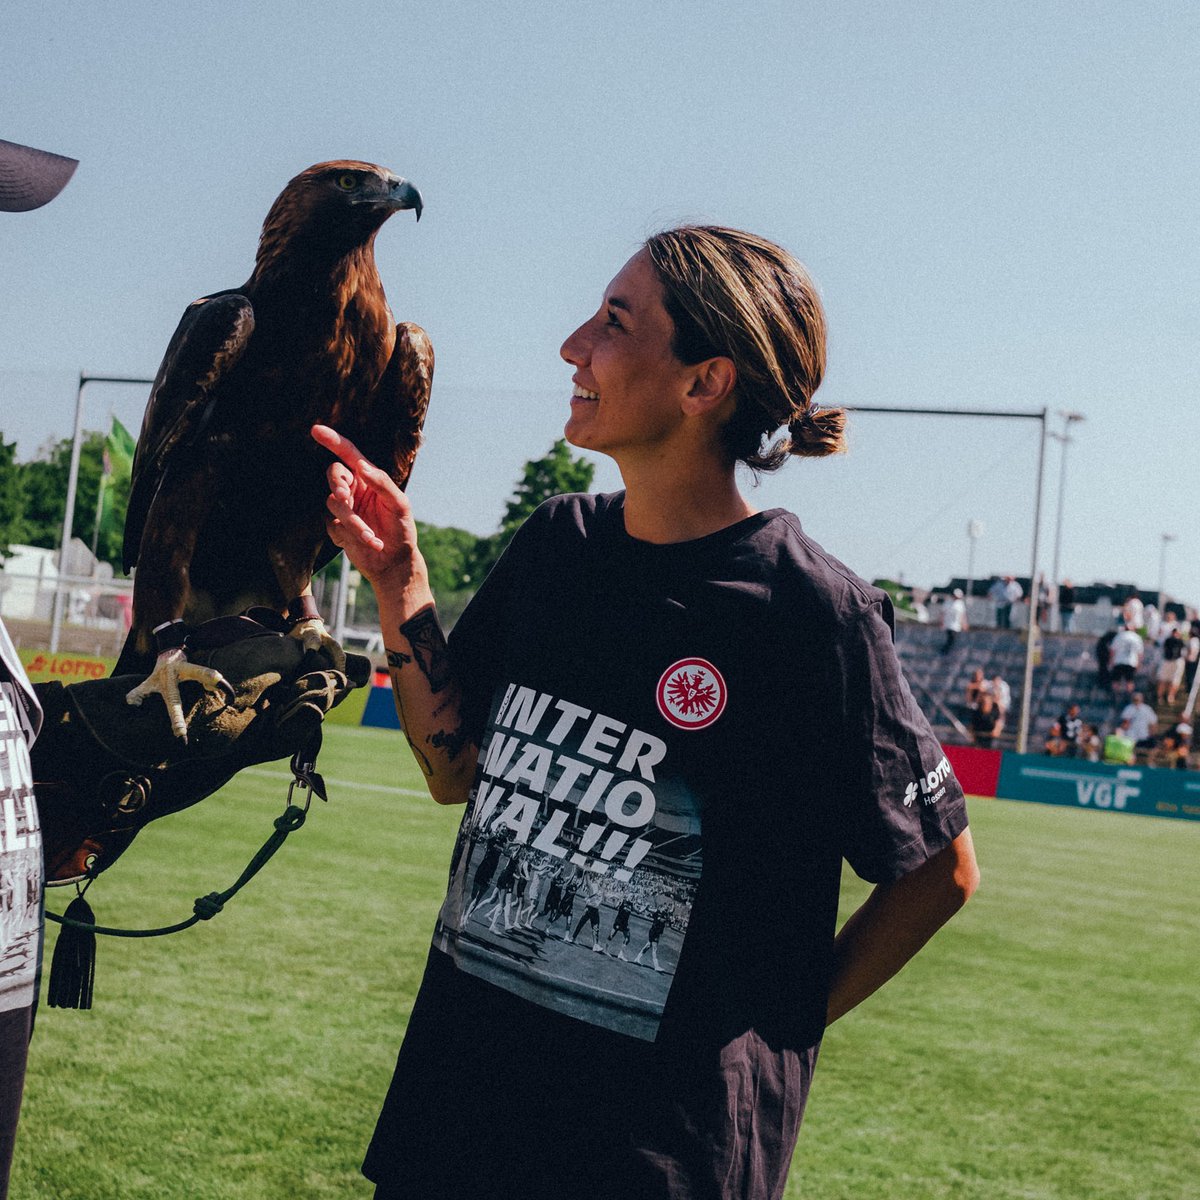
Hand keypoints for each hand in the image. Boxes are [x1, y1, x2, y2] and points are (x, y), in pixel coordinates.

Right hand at [311, 424, 425, 593]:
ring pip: (334, 503)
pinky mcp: (337, 527)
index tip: (316, 430)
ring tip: (372, 536)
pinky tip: (371, 543)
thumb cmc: (401, 528)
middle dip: (337, 484)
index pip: (348, 454)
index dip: (332, 441)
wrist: (394, 561)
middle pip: (334, 475)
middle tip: (344, 496)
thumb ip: (382, 483)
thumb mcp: (399, 504)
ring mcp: (344, 508)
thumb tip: (362, 466)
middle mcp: (354, 490)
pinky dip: (353, 534)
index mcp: (369, 478)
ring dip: (353, 520)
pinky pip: (334, 525)